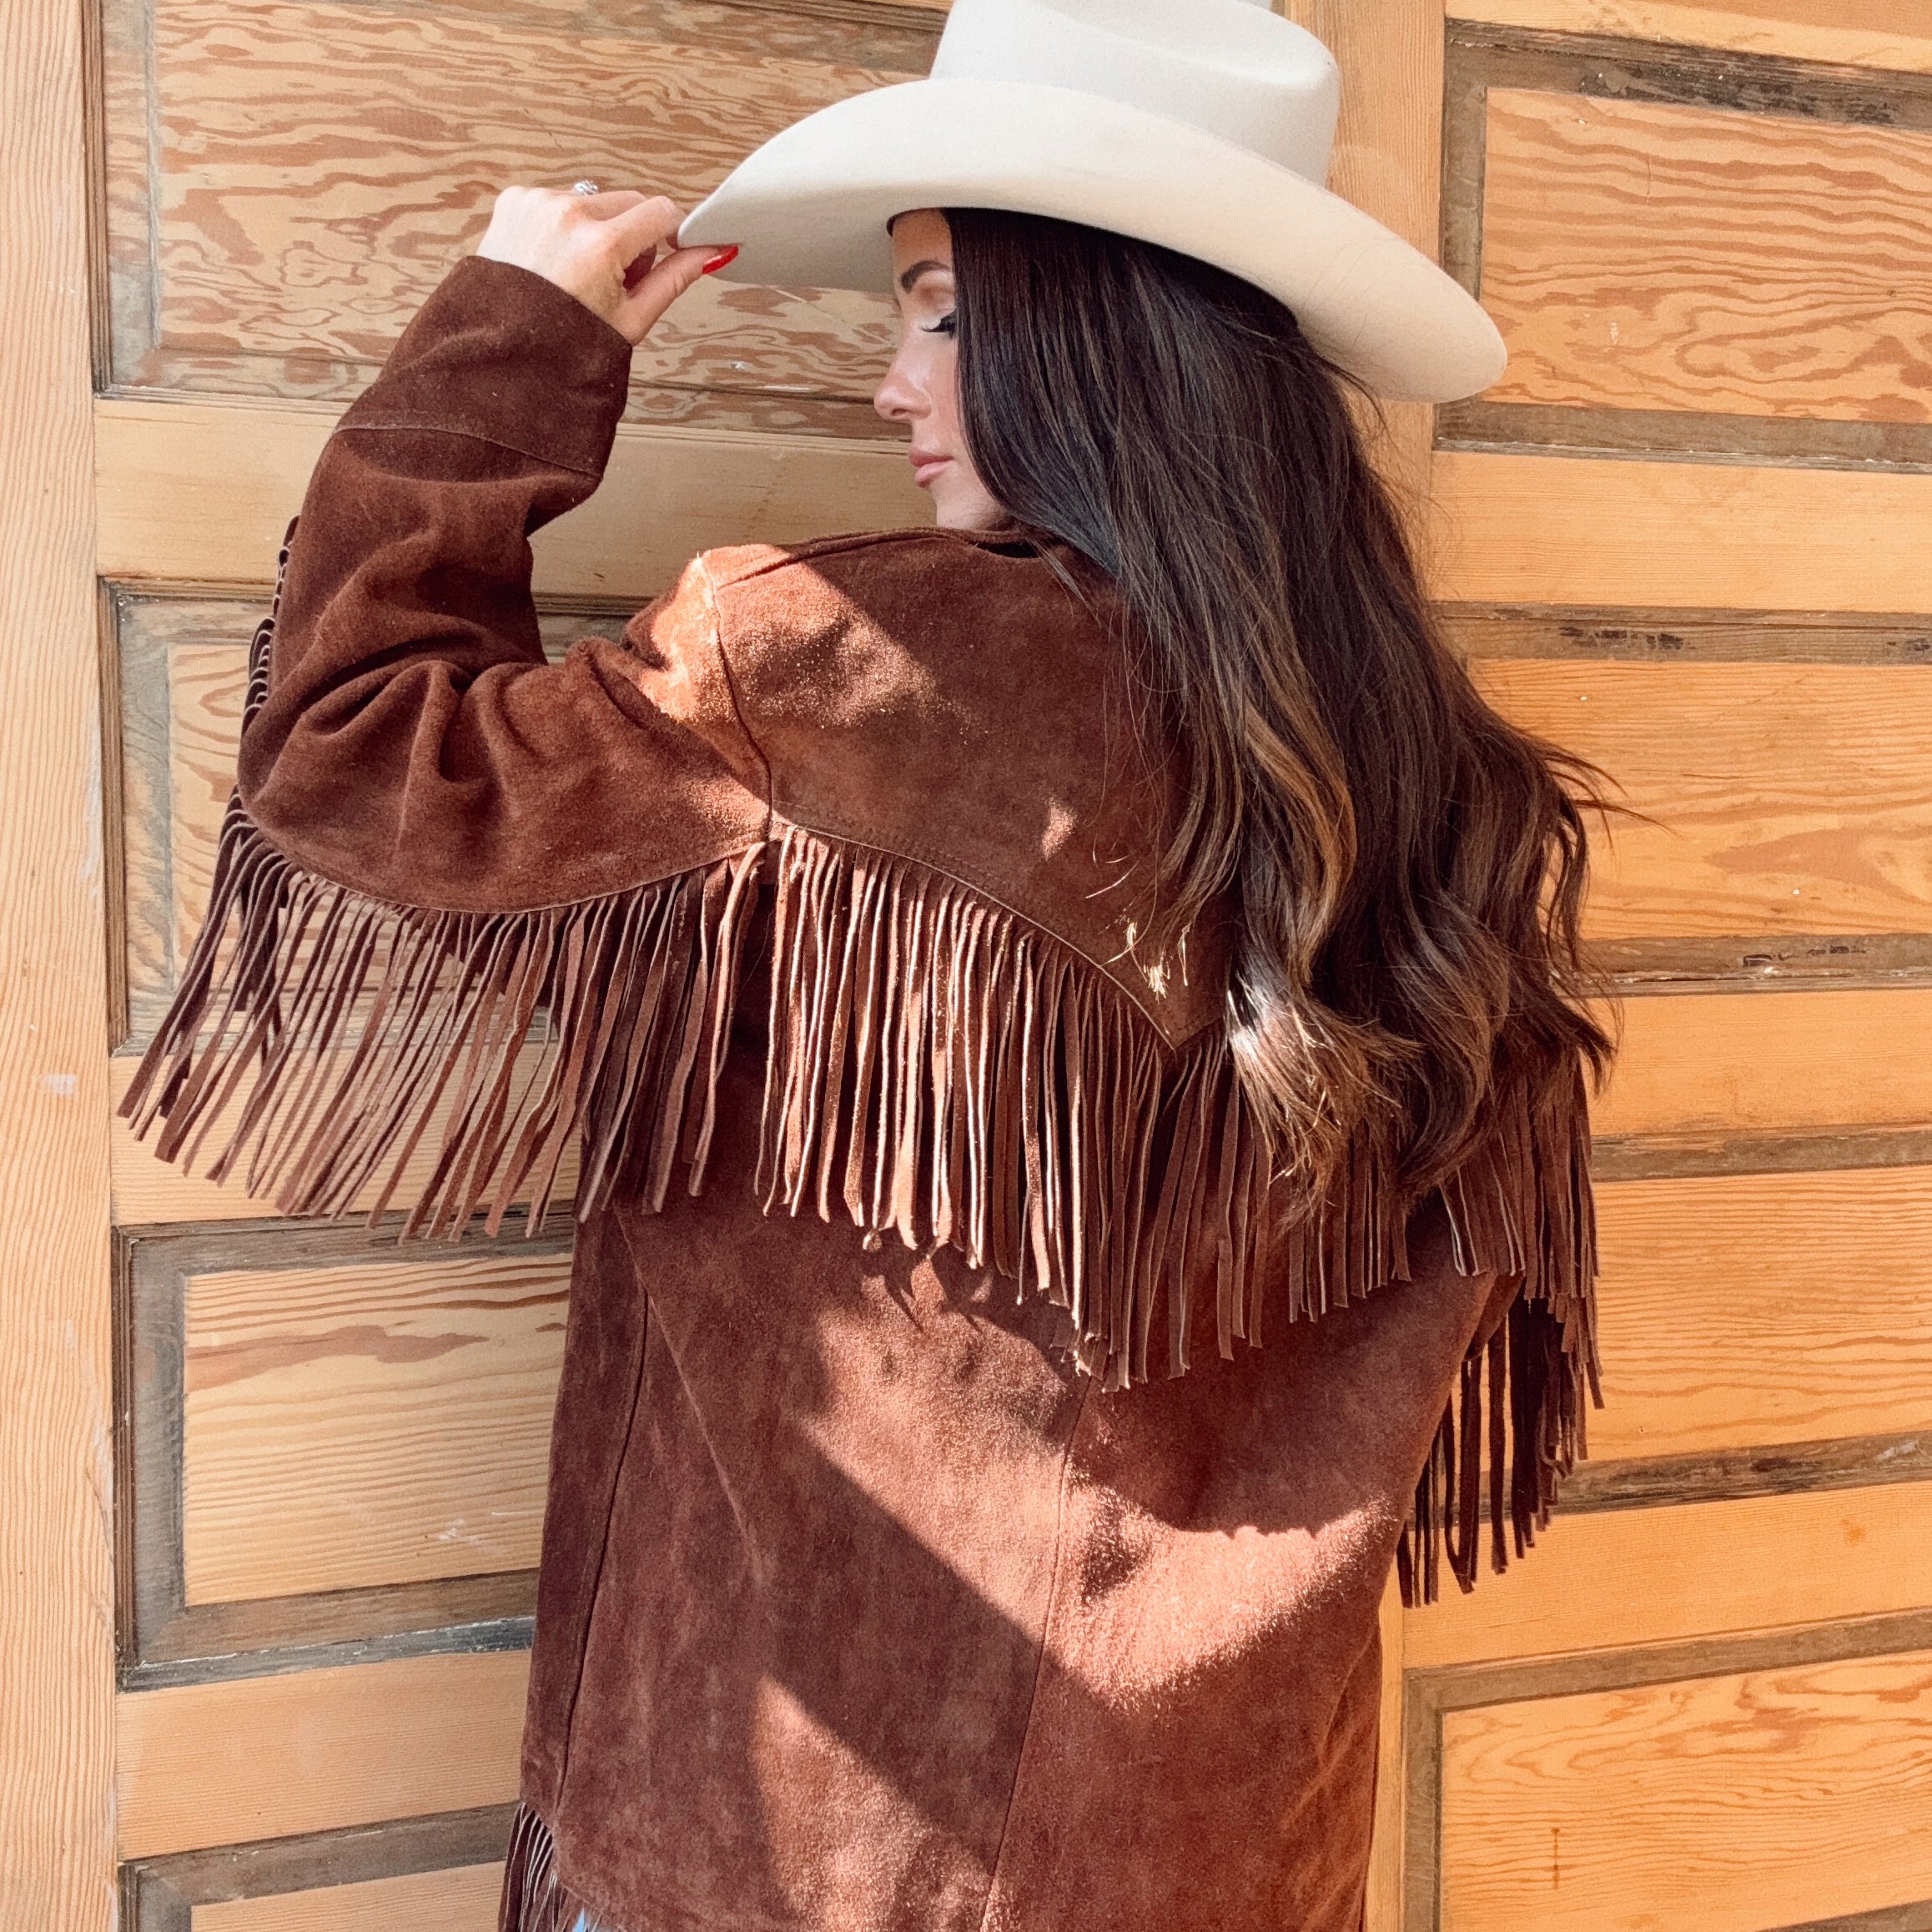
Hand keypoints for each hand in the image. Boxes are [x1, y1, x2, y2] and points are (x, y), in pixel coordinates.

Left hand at [475, 186, 734, 346]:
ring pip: (594, 200)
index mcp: (600, 244)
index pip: (661, 210)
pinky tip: (555, 261)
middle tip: (618, 279)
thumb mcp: (632, 319)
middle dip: (633, 235)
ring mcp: (538, 203)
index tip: (672, 247)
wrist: (504, 352)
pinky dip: (564, 225)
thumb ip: (674, 278)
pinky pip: (558, 200)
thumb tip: (711, 253)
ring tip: (581, 275)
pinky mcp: (516, 199)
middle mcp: (568, 214)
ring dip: (598, 228)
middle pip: (628, 202)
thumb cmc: (562, 346)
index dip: (673, 231)